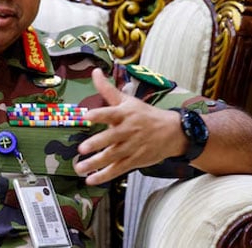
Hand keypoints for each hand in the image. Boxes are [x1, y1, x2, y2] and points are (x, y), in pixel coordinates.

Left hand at [74, 68, 184, 184]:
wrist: (173, 132)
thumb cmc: (145, 114)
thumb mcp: (128, 100)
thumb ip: (107, 89)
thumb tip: (94, 71)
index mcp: (125, 114)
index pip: (110, 113)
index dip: (99, 114)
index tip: (86, 115)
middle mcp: (128, 131)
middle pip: (111, 138)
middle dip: (96, 144)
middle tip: (82, 149)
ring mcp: (131, 147)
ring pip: (112, 156)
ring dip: (95, 164)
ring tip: (79, 168)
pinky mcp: (134, 160)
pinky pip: (118, 169)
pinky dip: (104, 176)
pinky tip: (91, 179)